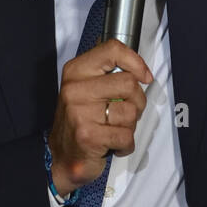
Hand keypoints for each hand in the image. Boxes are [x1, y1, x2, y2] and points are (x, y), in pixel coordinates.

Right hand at [48, 39, 151, 194]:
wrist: (61, 156)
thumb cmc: (82, 120)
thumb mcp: (88, 87)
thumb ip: (109, 74)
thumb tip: (141, 70)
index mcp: (77, 70)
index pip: (112, 50)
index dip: (136, 62)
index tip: (144, 77)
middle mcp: (75, 88)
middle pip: (129, 83)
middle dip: (137, 101)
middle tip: (125, 112)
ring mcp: (80, 112)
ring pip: (131, 112)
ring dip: (131, 125)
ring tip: (114, 129)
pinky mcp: (87, 136)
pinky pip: (126, 136)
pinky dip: (126, 144)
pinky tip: (113, 144)